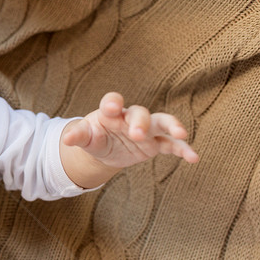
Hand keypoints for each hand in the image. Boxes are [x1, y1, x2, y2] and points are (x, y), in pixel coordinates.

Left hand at [62, 92, 198, 172]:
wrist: (106, 149)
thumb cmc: (94, 137)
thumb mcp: (84, 137)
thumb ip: (77, 135)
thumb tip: (66, 139)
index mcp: (110, 112)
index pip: (113, 101)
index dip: (113, 102)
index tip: (113, 107)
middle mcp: (130, 117)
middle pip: (139, 113)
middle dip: (140, 122)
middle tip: (137, 134)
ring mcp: (146, 128)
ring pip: (162, 122)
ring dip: (172, 126)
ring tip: (182, 133)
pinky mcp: (156, 142)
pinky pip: (172, 144)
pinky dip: (183, 149)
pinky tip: (194, 157)